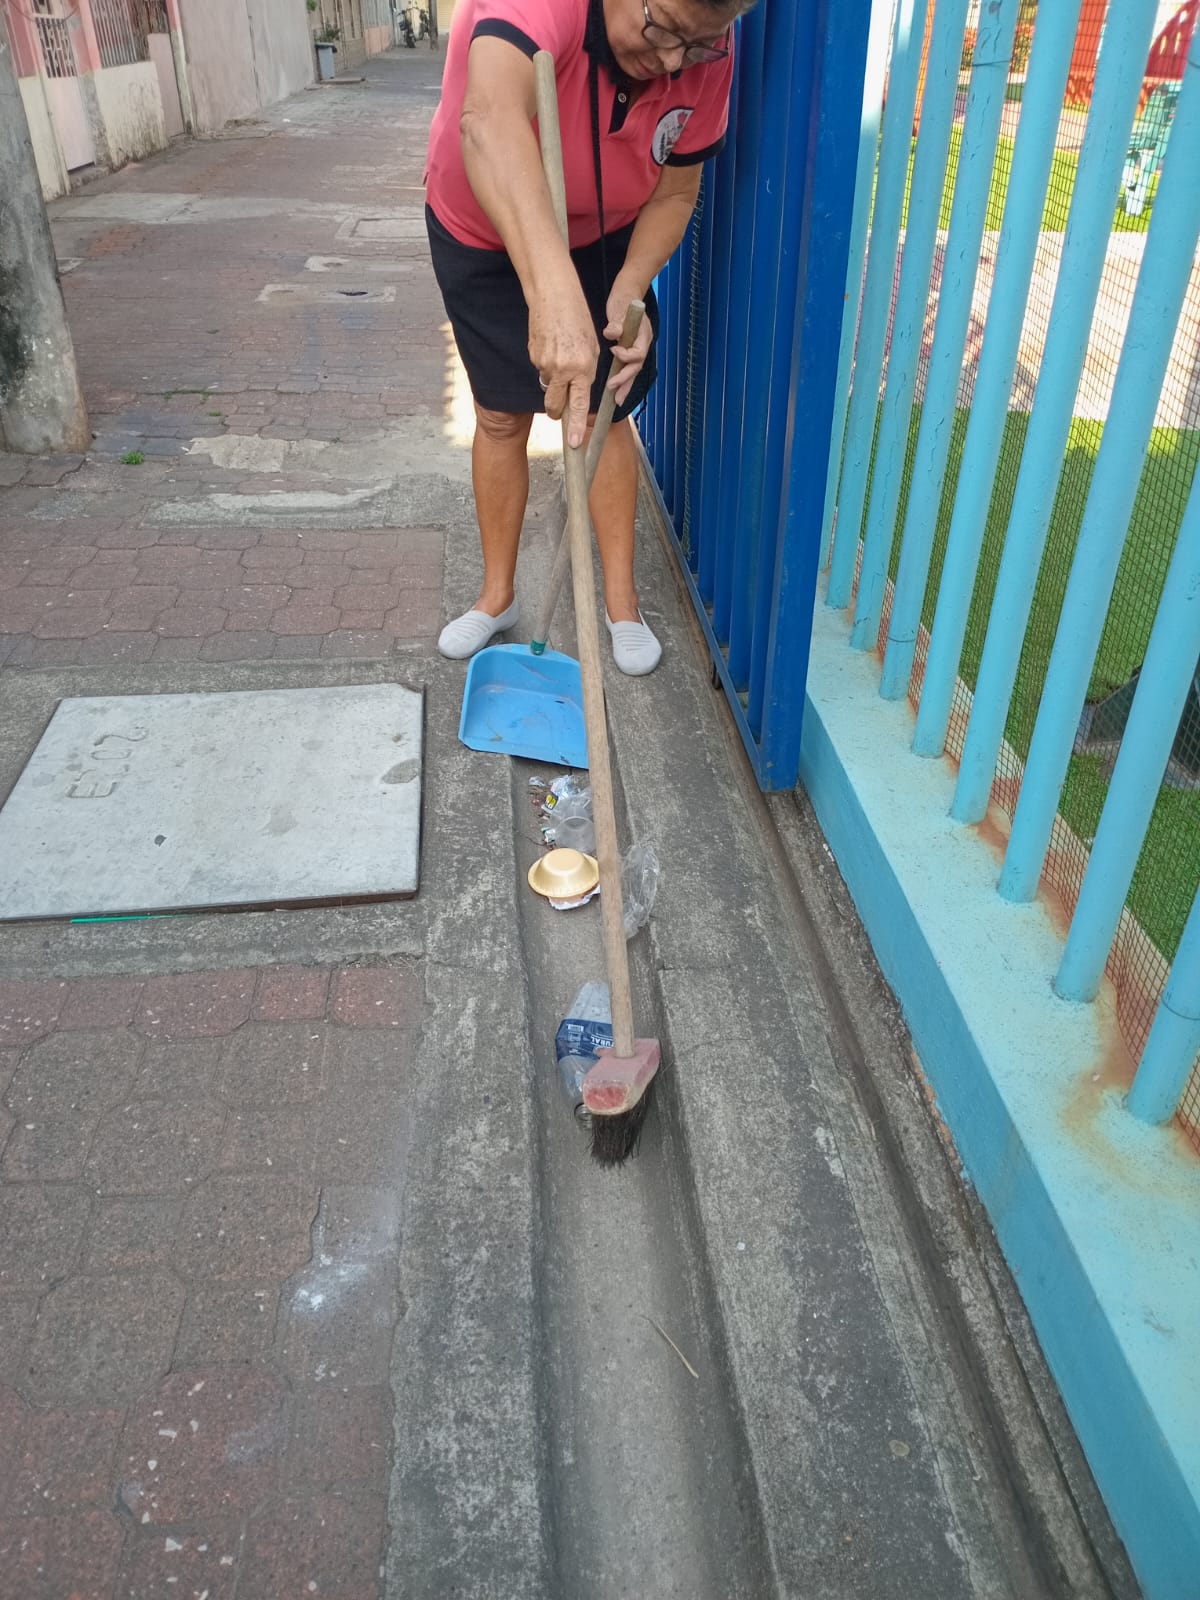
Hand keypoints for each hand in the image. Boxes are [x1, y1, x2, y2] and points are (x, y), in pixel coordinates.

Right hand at [528, 286, 598, 449]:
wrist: (554, 295)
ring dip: (554, 377)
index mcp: (582, 368)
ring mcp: (544, 364)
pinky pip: (541, 368)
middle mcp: (562, 369)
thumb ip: (584, 373)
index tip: (575, 443)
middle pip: (555, 405)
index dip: (577, 426)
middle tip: (560, 411)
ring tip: (561, 351)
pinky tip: (551, 343)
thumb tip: (574, 392)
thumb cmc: (578, 318)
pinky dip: (546, 362)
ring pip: (548, 384)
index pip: (579, 405)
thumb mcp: (591, 347)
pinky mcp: (533, 356)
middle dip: (558, 412)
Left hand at [603, 284, 652, 405]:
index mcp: (644, 335)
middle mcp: (643, 344)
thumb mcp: (619, 308)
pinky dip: (623, 379)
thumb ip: (616, 322)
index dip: (626, 356)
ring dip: (626, 386)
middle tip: (615, 394)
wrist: (628, 293)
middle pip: (637, 367)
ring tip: (617, 400)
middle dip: (626, 381)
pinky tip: (616, 389)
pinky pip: (629, 367)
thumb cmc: (624, 299)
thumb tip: (612, 332)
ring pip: (634, 370)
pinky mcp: (631, 349)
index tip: (614, 351)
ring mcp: (639, 347)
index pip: (638, 353)